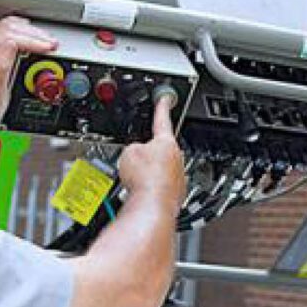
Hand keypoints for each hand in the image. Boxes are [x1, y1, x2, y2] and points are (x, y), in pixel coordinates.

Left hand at [0, 16, 57, 128]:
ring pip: (6, 27)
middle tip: (51, 44)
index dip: (32, 40)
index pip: (9, 38)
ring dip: (28, 31)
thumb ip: (2, 68)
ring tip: (44, 40)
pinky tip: (29, 35)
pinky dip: (19, 31)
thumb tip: (13, 45)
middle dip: (33, 34)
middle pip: (8, 28)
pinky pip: (3, 31)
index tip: (48, 47)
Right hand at [116, 94, 184, 208]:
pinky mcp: (175, 194)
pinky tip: (142, 192)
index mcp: (166, 142)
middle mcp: (177, 158)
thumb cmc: (144, 180)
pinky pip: (160, 186)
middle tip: (135, 161)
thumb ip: (134, 147)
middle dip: (149, 154)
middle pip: (161, 149)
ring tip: (136, 181)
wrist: (152, 207)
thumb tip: (135, 154)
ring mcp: (178, 177)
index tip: (165, 99)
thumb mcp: (128, 152)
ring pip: (161, 170)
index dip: (162, 108)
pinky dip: (151, 188)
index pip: (162, 119)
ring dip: (149, 174)